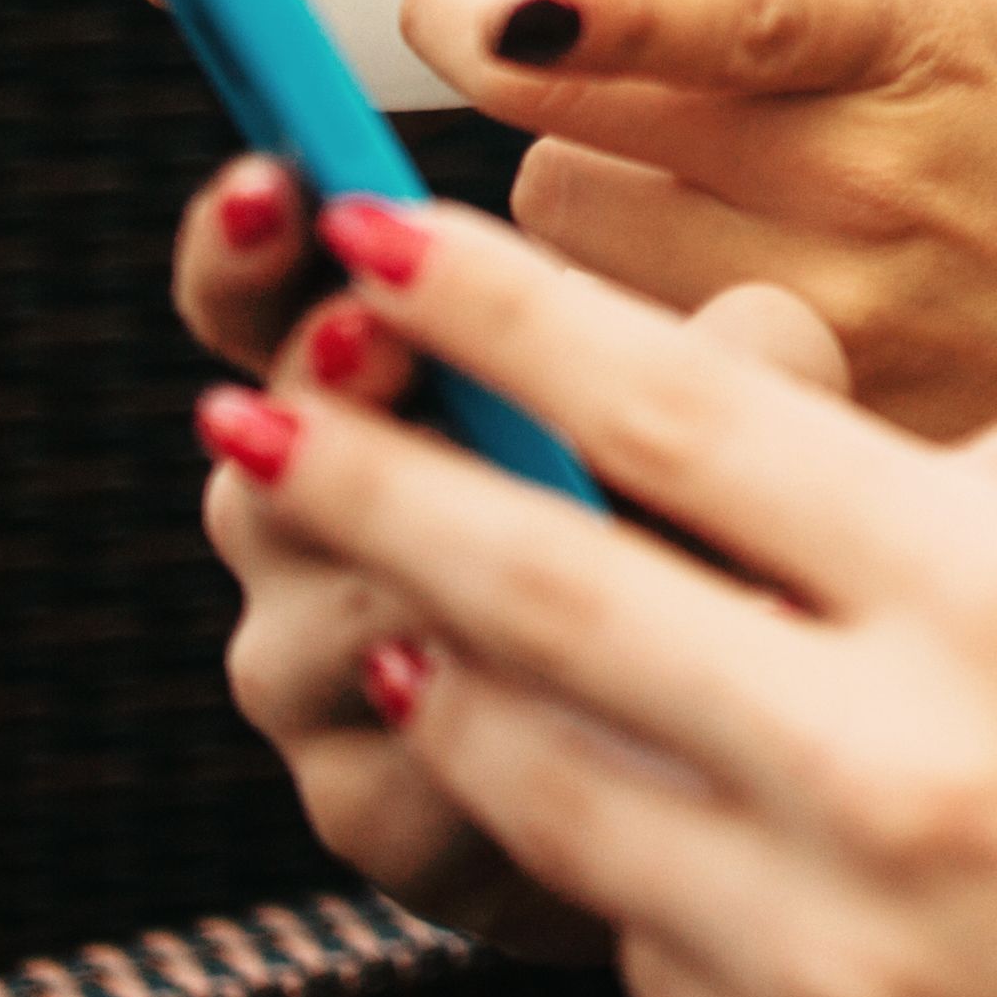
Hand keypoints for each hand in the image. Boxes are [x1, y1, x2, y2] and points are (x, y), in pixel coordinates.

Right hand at [179, 160, 846, 960]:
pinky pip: (397, 766)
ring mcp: (318, 676)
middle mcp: (308, 526)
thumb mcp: (744, 430)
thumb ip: (739, 369)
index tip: (270, 184)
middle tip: (368, 335)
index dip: (245, 247)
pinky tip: (596, 709)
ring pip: (324, 617)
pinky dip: (503, 730)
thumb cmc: (722, 548)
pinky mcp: (369, 811)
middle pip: (268, 458)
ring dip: (425, 571)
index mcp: (370, 393)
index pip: (260, 302)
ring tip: (509, 529)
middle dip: (324, 397)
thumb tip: (751, 327)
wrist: (735, 783)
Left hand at [212, 201, 996, 996]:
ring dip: (443, 674)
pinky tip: (643, 823)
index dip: (499, 310)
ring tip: (390, 609)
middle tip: (251, 414)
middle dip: (364, 477)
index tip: (376, 225)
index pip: (682, 407)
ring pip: (539, 774)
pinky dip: (619, 864)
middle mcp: (889, 764)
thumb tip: (878, 454)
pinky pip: (637, 943)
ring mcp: (824, 950)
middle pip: (538, 585)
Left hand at [396, 0, 996, 471]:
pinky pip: (613, 356)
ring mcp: (839, 325)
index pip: (731, 10)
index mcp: (925, 31)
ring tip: (692, 201)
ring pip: (570, 243)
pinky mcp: (804, 436)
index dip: (585, 6)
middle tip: (557, 63)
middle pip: (573, 130)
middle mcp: (875, 179)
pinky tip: (701, 306)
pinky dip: (617, 319)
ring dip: (585, 204)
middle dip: (543, 84)